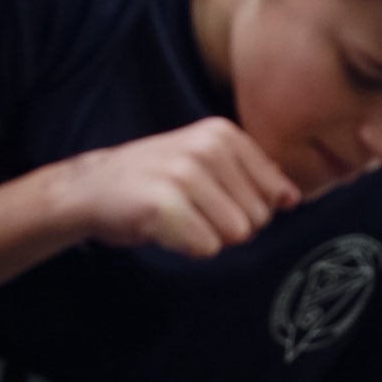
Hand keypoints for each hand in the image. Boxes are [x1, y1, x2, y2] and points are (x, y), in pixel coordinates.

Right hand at [64, 119, 298, 257]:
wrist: (90, 188)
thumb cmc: (156, 179)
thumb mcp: (207, 161)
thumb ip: (253, 176)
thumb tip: (291, 198)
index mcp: (224, 134)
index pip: (274, 192)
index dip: (246, 207)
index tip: (212, 198)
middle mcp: (207, 148)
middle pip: (258, 217)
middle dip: (228, 225)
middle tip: (191, 211)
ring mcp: (184, 174)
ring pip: (236, 234)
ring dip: (208, 237)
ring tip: (179, 218)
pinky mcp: (163, 205)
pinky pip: (207, 247)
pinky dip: (187, 247)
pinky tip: (164, 228)